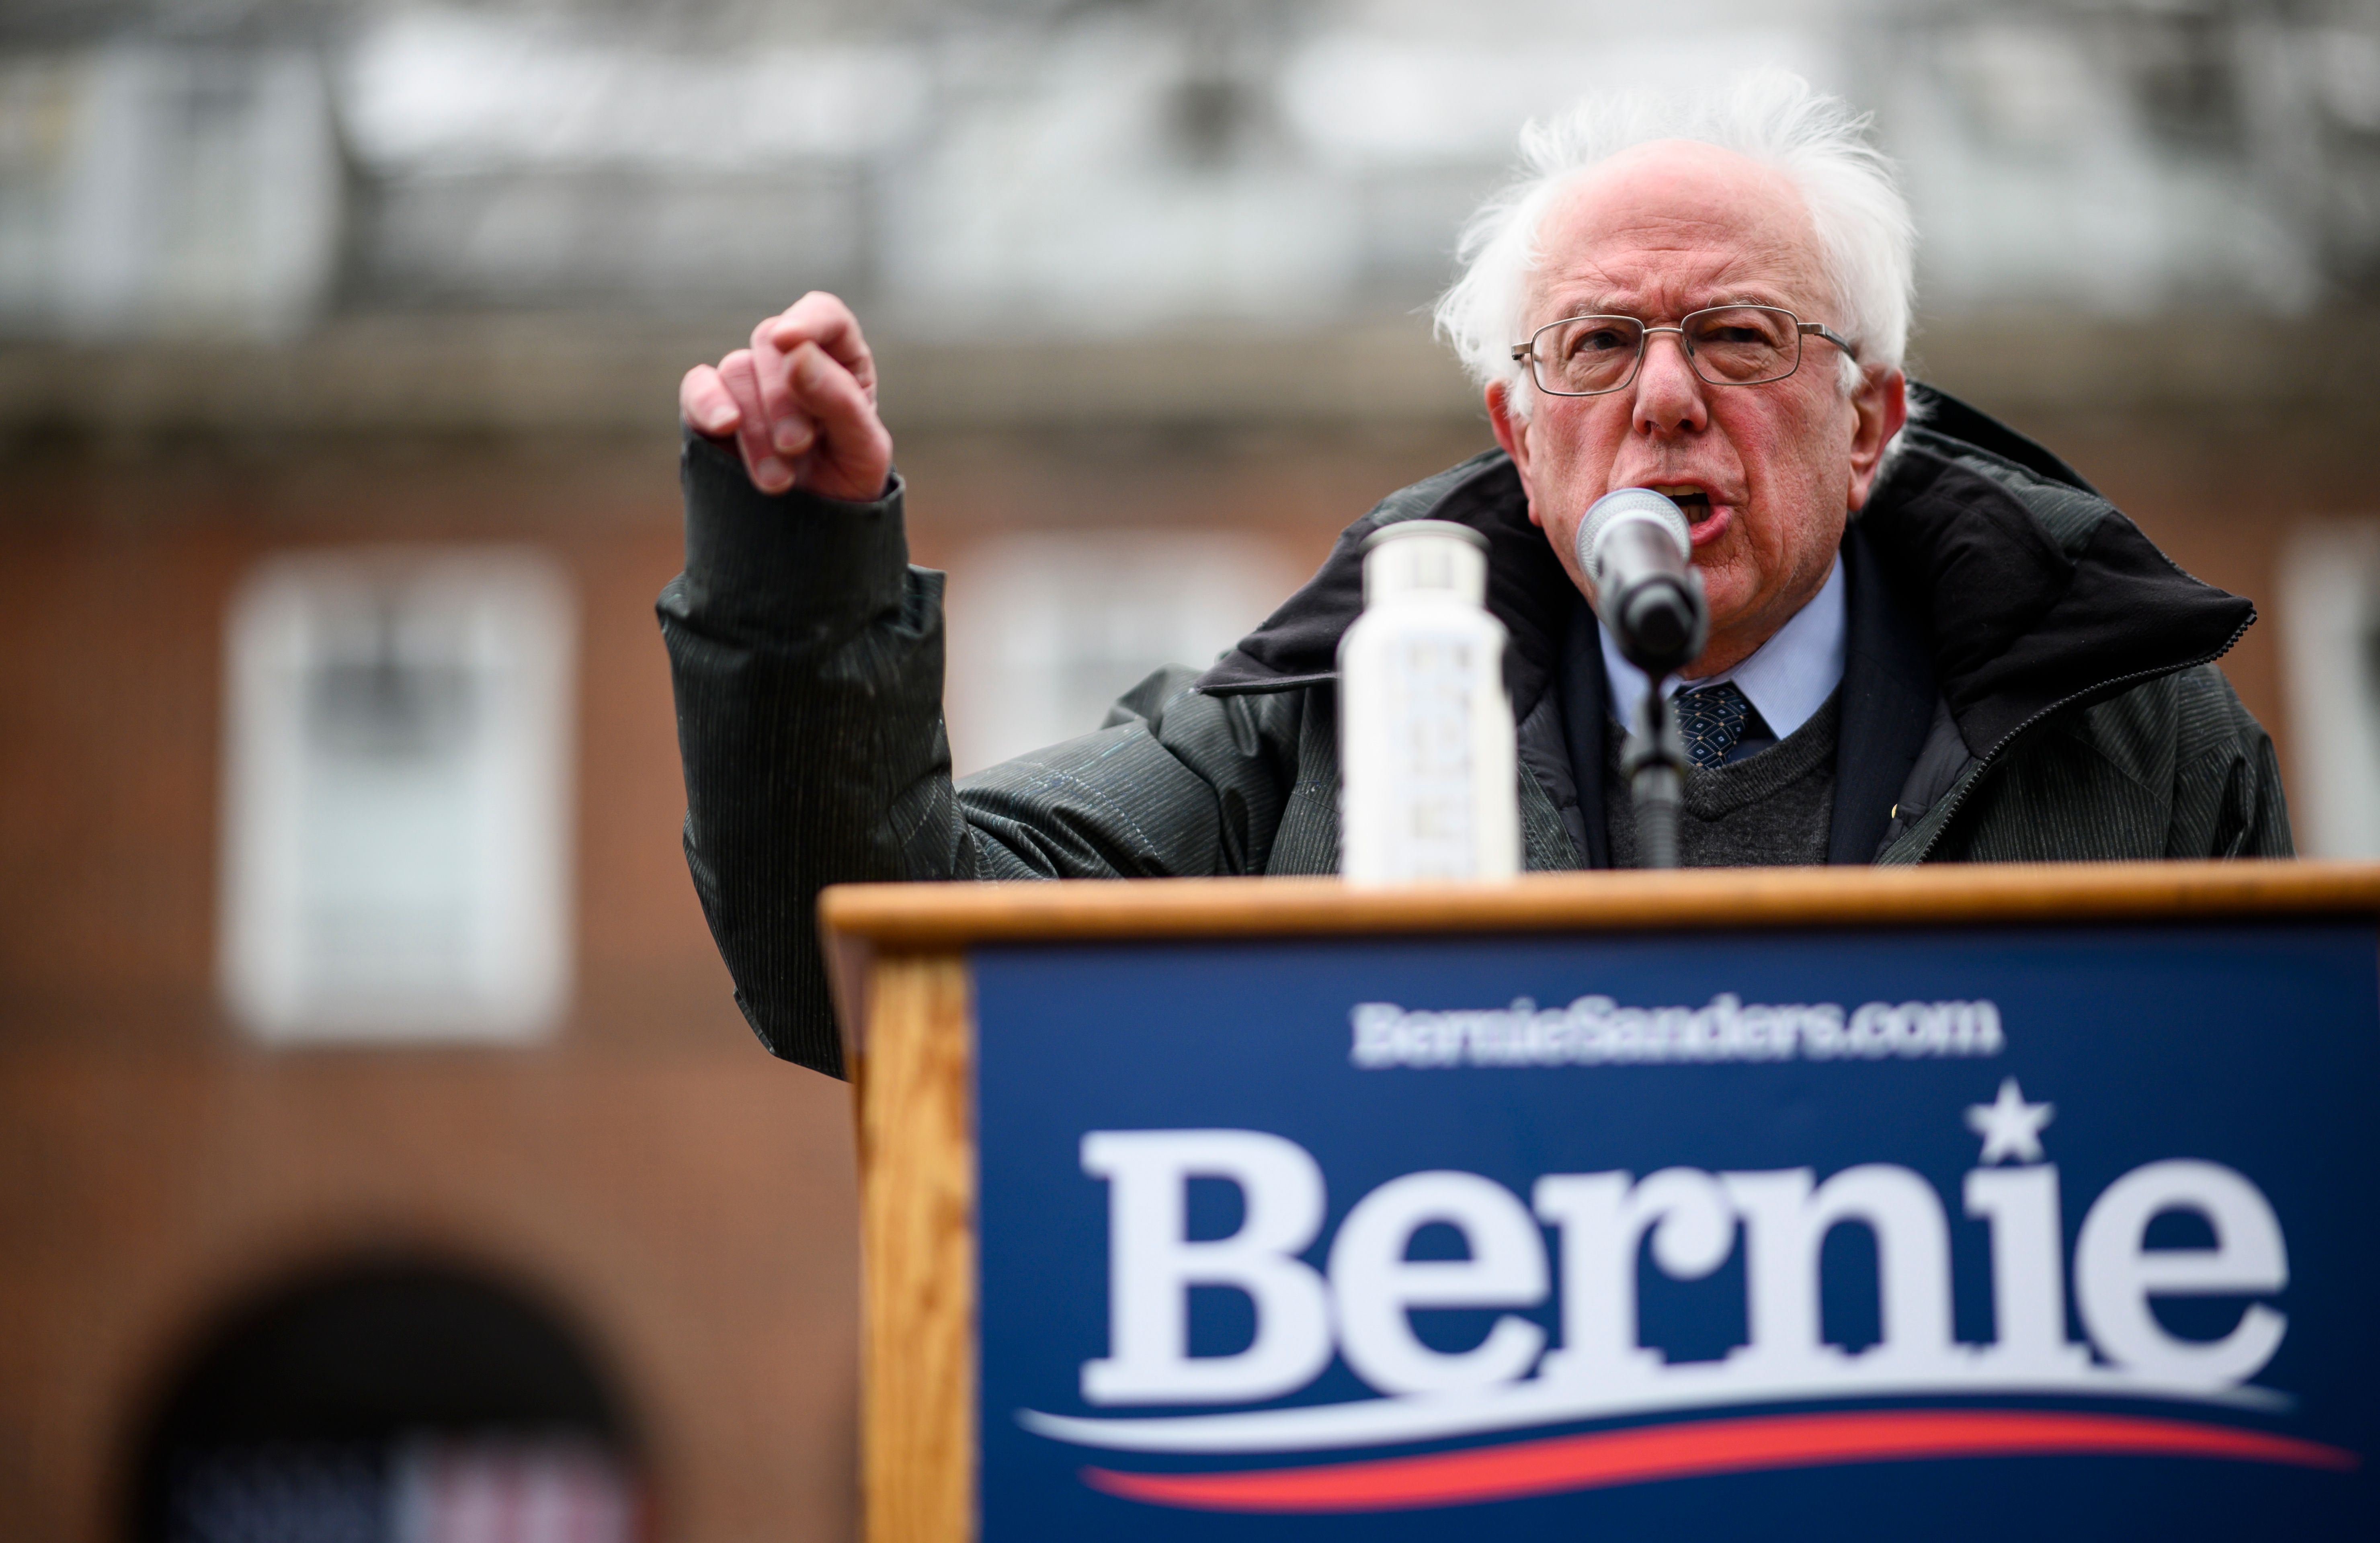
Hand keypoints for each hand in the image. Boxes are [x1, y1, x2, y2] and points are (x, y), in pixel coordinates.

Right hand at [679, 292, 893, 500]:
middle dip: (783, 398)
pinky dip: (706, 403)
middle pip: (773, 344)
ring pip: (737, 371)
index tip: (791, 342)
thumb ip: (840, 401)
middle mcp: (791, 363)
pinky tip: (723, 428)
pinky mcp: (711, 410)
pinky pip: (698, 387)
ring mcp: (749, 384)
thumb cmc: (849, 483)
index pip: (825, 316)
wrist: (816, 533)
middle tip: (797, 446)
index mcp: (841, 360)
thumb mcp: (864, 449)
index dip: (808, 321)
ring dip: (755, 426)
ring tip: (779, 481)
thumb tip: (796, 353)